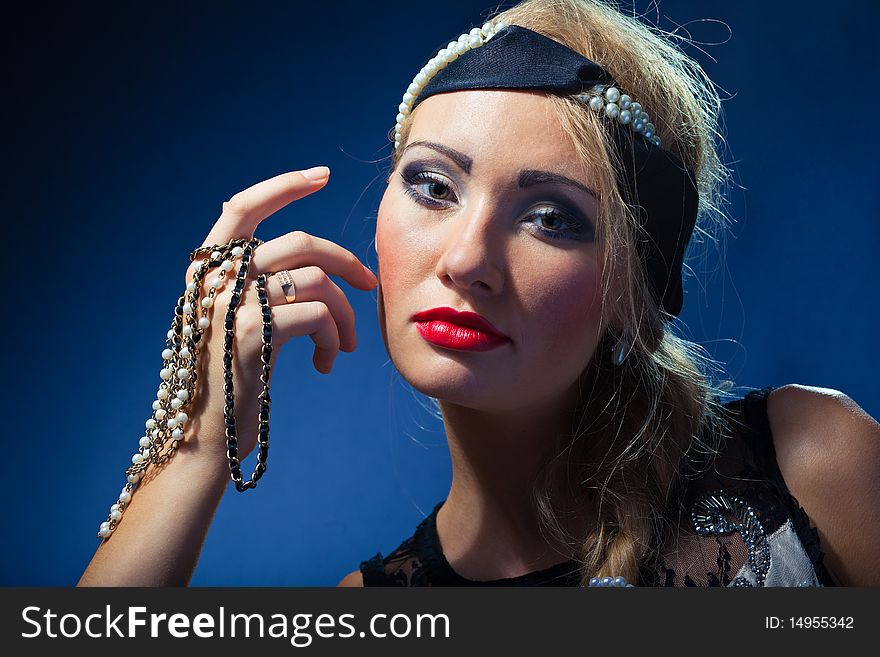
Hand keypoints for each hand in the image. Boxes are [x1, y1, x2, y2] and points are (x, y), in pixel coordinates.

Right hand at [182, 167, 377, 461]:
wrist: (209, 439)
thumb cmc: (233, 382)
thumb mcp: (240, 324)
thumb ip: (260, 287)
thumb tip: (313, 265)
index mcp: (209, 270)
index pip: (242, 207)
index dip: (283, 186)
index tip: (321, 175)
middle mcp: (215, 279)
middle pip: (299, 241)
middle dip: (346, 260)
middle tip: (370, 283)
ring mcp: (231, 303)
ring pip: (317, 278)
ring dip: (346, 314)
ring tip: (345, 346)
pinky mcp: (252, 332)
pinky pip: (320, 313)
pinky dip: (335, 338)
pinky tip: (327, 364)